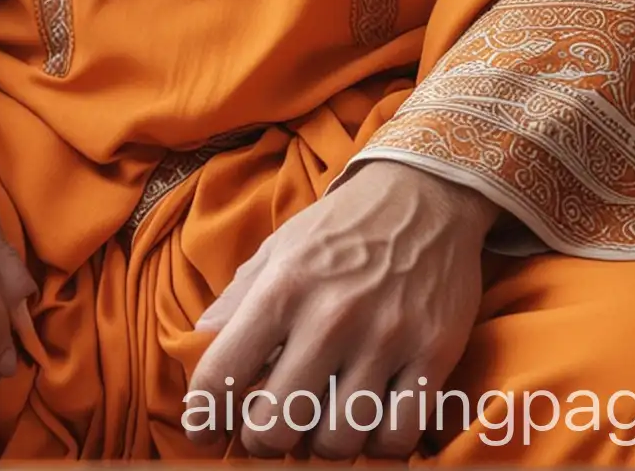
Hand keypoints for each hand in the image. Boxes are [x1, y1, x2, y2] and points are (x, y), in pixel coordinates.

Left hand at [188, 160, 492, 459]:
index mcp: (283, 287)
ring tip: (323, 419)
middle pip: (276, 428)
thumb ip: (239, 295)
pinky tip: (370, 419)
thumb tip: (201, 337)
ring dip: (324, 443)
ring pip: (338, 443)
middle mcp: (330, 316)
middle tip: (271, 428)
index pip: (222, 375)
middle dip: (264, 440)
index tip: (205, 430)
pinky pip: (397, 436)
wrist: (426, 191)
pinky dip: (378, 443)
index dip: (203, 417)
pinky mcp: (432, 354)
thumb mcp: (282, 245)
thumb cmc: (344, 225)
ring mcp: (385, 338)